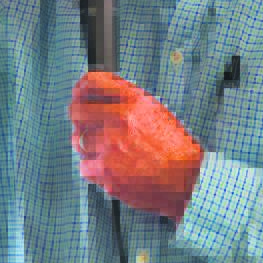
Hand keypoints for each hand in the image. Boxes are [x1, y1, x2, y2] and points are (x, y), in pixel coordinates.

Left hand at [69, 72, 203, 222]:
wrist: (186, 179)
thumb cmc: (173, 147)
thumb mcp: (155, 110)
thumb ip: (127, 98)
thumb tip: (100, 91)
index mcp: (133, 100)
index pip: (92, 83)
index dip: (81, 87)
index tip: (78, 92)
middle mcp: (119, 119)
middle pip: (76, 110)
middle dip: (78, 117)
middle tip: (82, 124)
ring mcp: (110, 145)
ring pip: (78, 140)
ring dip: (87, 145)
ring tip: (105, 151)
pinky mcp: (105, 170)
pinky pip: (84, 165)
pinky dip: (93, 168)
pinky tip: (109, 169)